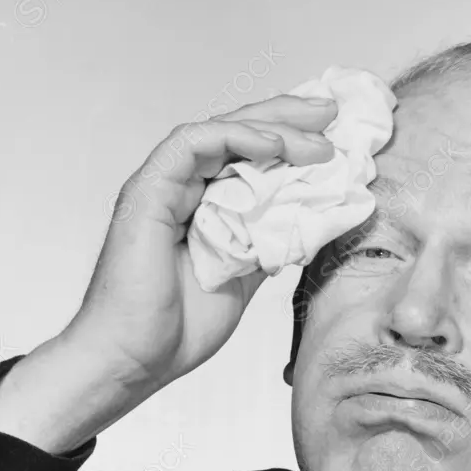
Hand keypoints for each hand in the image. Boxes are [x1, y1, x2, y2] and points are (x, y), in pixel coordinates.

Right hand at [65, 94, 337, 394]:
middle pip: (238, 135)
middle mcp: (182, 189)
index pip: (248, 158)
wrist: (135, 359)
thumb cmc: (178, 328)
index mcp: (203, 207)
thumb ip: (268, 245)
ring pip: (219, 132)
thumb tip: (309, 221)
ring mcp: (163, 187)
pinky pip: (191, 144)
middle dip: (288, 118)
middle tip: (332, 111)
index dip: (290, 141)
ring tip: (316, 134)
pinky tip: (271, 144)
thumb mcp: (245, 279)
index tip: (335, 139)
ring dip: (272, 127)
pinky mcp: (147, 190)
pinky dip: (233, 137)